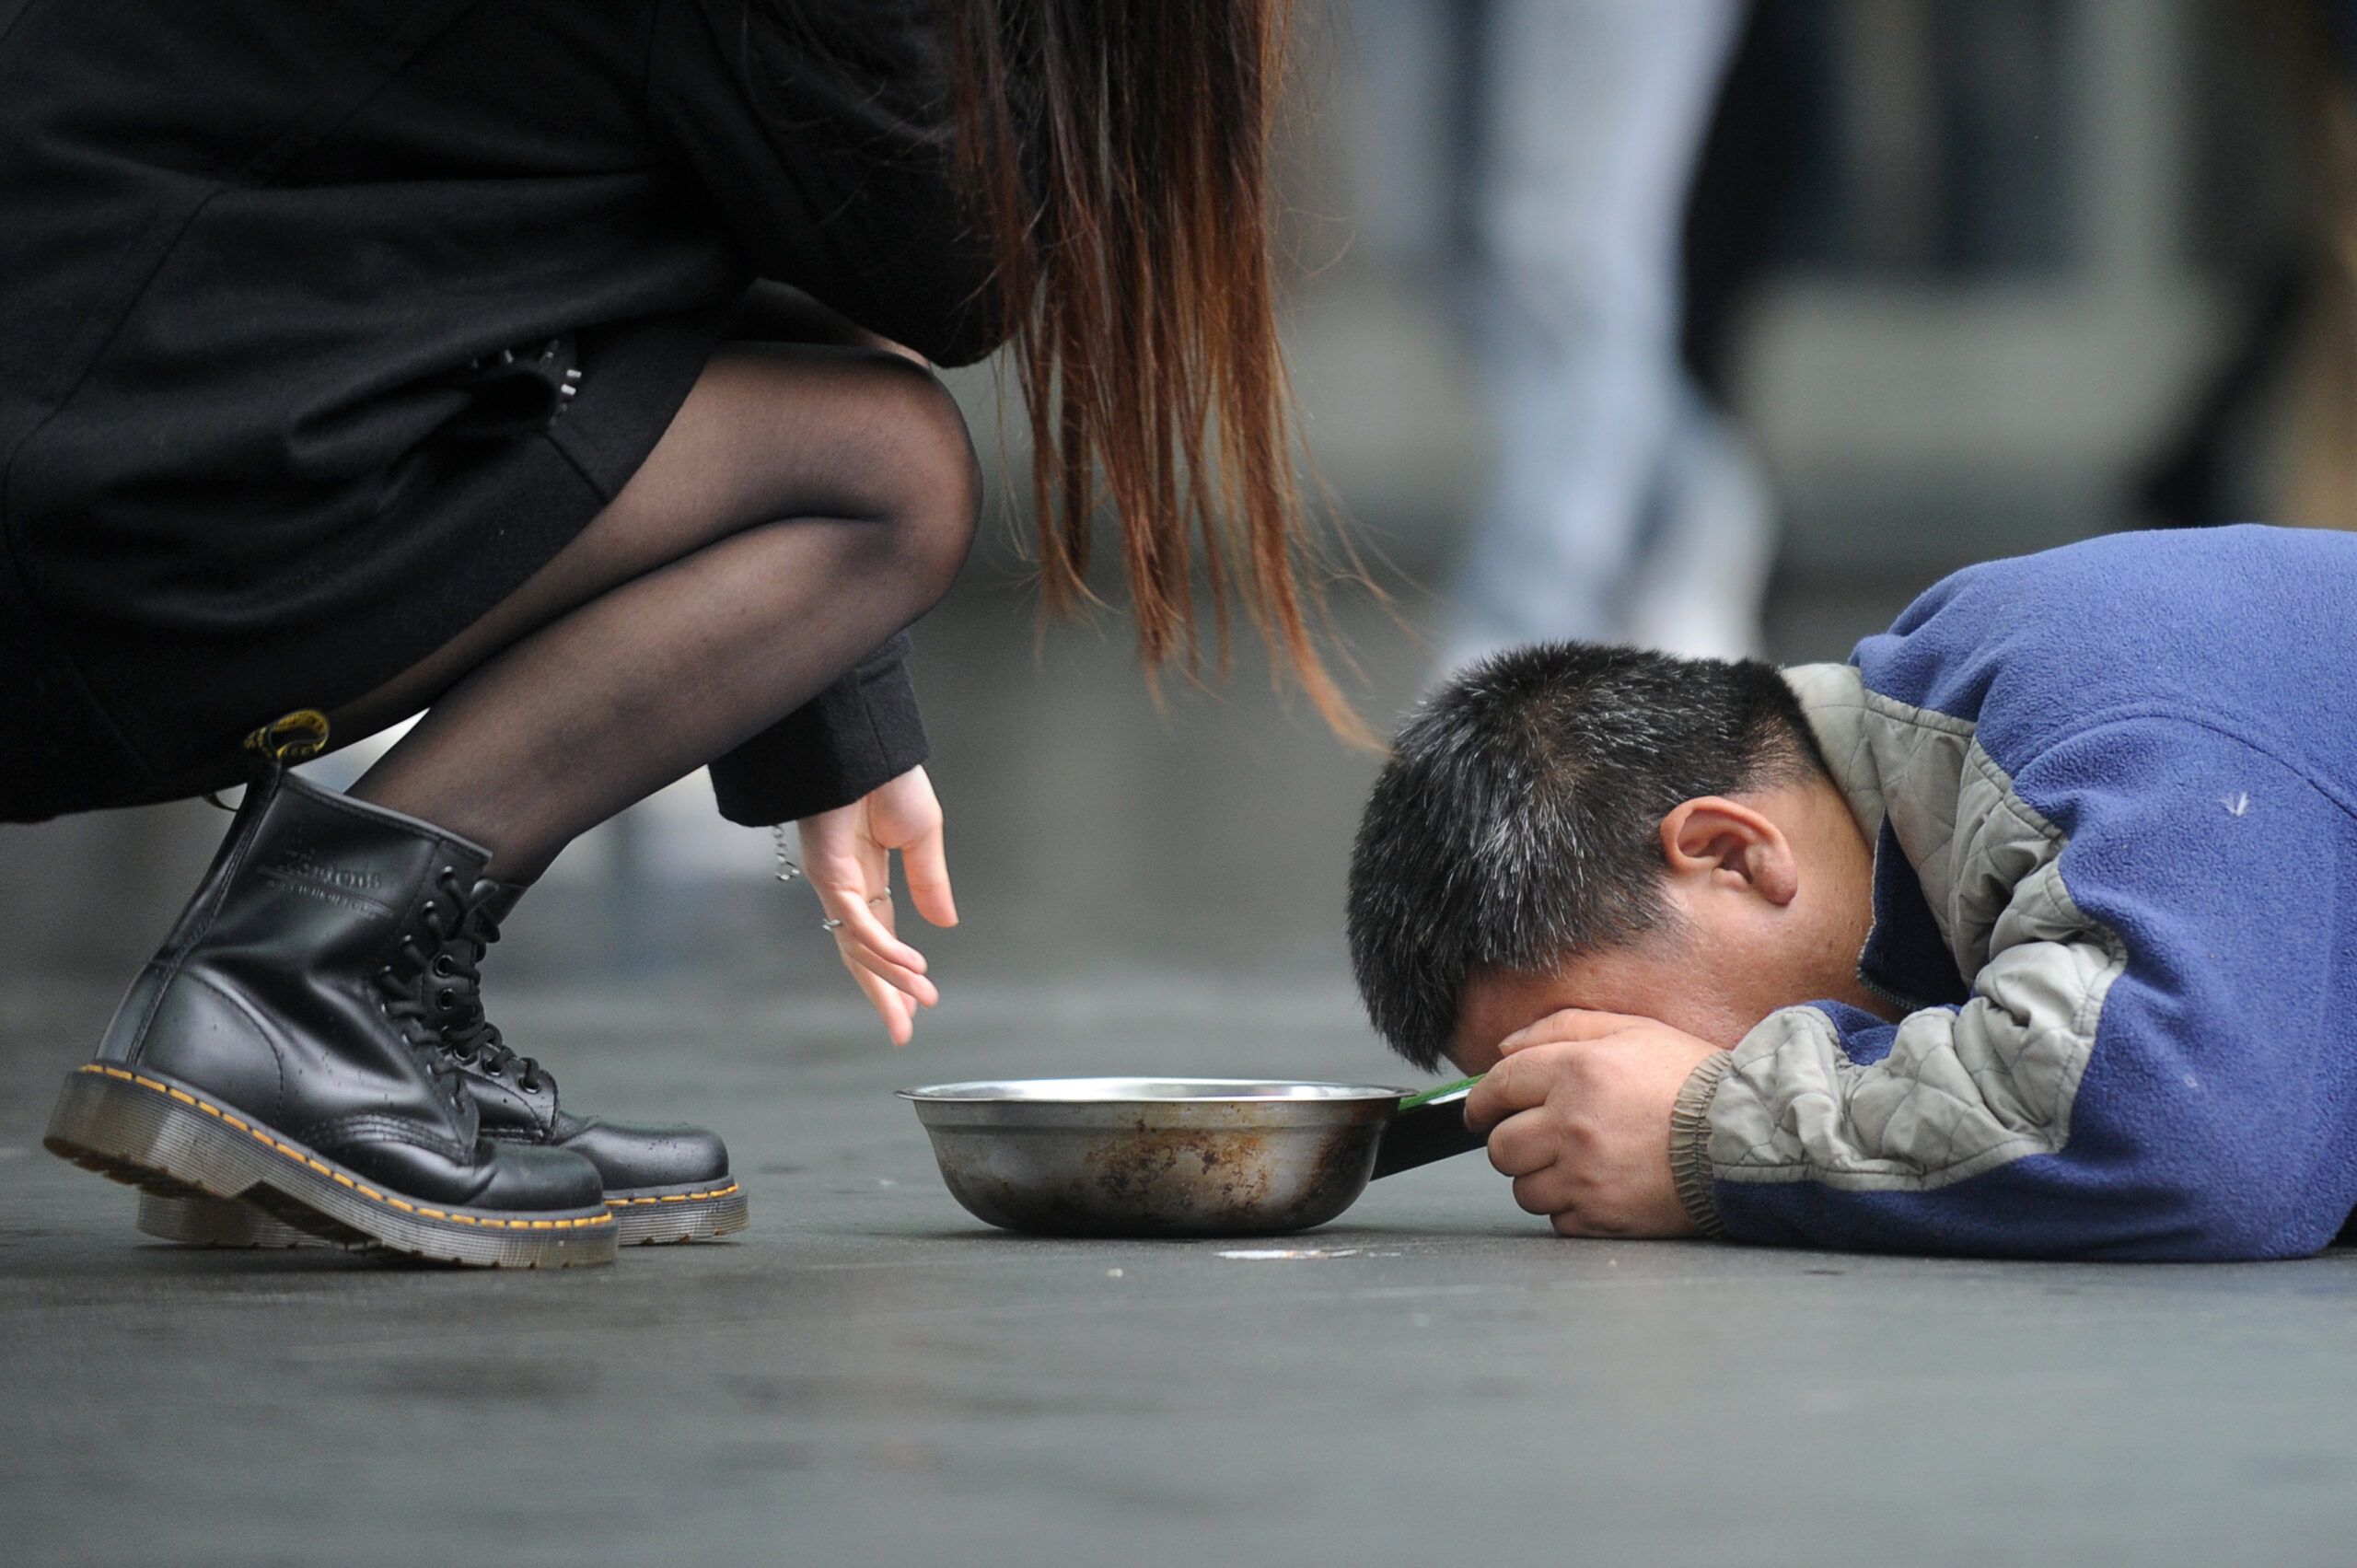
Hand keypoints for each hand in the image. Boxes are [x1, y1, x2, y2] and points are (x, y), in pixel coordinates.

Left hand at [796, 765, 957, 1045]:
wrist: (866, 740)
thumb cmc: (889, 777)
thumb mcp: (924, 836)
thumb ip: (930, 882)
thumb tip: (945, 924)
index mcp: (867, 878)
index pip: (880, 938)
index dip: (896, 974)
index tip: (914, 1009)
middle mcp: (845, 886)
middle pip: (862, 954)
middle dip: (883, 994)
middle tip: (903, 1032)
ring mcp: (832, 881)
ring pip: (860, 945)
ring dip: (892, 975)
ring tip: (922, 998)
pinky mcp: (828, 870)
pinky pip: (858, 920)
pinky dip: (883, 946)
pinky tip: (911, 964)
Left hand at [1463, 1010, 1723, 1237]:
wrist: (1747, 1138)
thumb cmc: (1694, 1083)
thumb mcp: (1632, 1030)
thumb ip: (1562, 1029)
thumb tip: (1504, 1047)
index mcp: (1576, 1072)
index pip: (1498, 1087)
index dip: (1482, 1101)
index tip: (1480, 1111)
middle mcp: (1572, 1125)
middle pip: (1501, 1146)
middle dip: (1513, 1142)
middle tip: (1541, 1139)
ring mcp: (1585, 1176)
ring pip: (1523, 1189)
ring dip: (1540, 1179)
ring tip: (1580, 1165)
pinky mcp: (1603, 1217)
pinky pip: (1558, 1221)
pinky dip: (1571, 1210)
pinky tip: (1601, 1189)